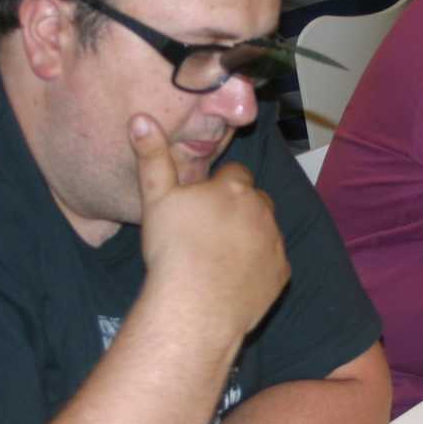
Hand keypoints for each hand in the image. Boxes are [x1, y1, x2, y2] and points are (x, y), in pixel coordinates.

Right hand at [130, 115, 287, 338]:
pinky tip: (234, 278)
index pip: (235, 173)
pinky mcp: (281, 274)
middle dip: (238, 209)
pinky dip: (259, 266)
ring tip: (220, 255)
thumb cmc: (172, 249)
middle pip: (254, 200)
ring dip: (250, 235)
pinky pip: (273, 262)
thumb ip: (152, 157)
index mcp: (234, 187)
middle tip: (209, 230)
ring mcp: (275, 243)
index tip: (201, 204)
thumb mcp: (156, 199)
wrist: (196, 306)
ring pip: (266, 229)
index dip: (218, 186)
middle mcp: (262, 210)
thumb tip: (141, 118)